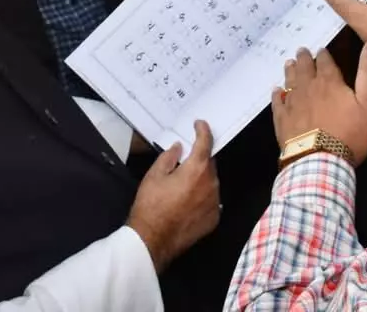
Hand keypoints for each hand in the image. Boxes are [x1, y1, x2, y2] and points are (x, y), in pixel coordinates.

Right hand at [127, 121, 220, 272]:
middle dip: (199, 159)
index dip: (203, 130)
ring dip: (201, 179)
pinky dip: (203, 197)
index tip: (200, 125)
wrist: (153, 241)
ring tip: (182, 187)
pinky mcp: (214, 218)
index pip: (205, 142)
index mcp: (196, 169)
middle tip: (183, 162)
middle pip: (209, 163)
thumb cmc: (151, 207)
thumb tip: (178, 148)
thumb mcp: (154, 176)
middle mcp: (211, 184)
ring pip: (211, 182)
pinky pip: (211, 200)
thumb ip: (169, 157)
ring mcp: (215, 202)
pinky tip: (187, 202)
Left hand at [272, 45, 366, 164]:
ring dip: (290, 71)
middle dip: (304, 58)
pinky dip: (277, 95)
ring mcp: (292, 104)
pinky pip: (277, 102)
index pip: (325, 62)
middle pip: (304, 68)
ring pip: (289, 81)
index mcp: (329, 82)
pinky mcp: (282, 120)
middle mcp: (308, 88)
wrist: (320, 161)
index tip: (321, 50)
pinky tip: (276, 91)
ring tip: (289, 63)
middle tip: (301, 51)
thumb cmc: (349, 133)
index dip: (323, 54)